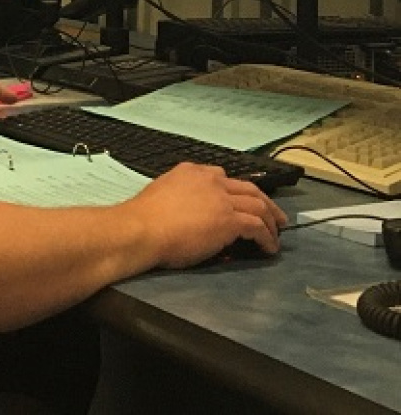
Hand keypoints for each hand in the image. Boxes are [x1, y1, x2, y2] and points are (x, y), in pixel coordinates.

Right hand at [127, 163, 288, 266]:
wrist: (143, 228)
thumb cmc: (144, 218)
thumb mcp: (163, 194)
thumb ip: (182, 196)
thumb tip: (191, 213)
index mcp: (190, 172)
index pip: (222, 177)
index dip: (236, 191)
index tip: (241, 202)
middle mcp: (210, 180)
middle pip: (248, 188)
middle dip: (265, 202)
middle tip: (275, 217)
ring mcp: (222, 198)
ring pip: (258, 205)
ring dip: (271, 221)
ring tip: (276, 234)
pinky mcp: (230, 219)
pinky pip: (258, 227)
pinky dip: (267, 237)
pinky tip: (269, 248)